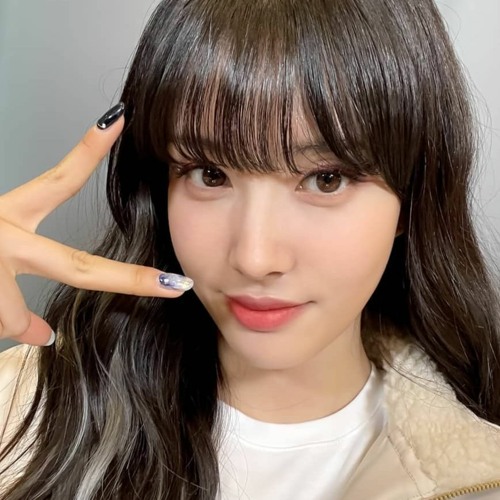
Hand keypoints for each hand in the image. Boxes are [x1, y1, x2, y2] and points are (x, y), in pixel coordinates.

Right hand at [0, 104, 191, 346]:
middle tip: (174, 288)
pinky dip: (2, 325)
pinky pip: (1, 321)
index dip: (90, 150)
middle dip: (130, 281)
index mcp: (6, 216)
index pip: (59, 178)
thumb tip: (44, 338)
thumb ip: (11, 297)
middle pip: (76, 267)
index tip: (118, 121)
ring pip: (10, 314)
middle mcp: (0, 235)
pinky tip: (17, 326)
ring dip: (7, 319)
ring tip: (20, 319)